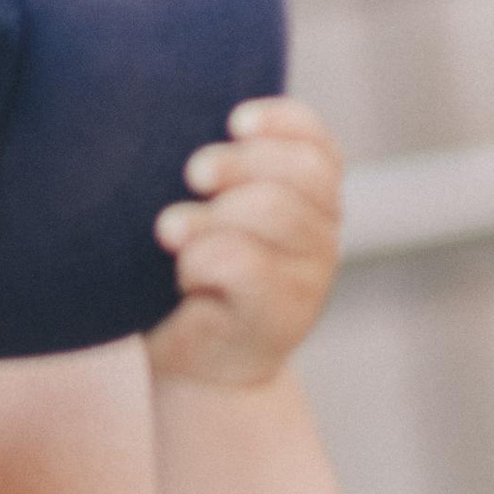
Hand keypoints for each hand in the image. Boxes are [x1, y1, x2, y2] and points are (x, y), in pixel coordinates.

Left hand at [146, 98, 344, 390]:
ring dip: (212, 214)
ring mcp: (311, 278)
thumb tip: (192, 146)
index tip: (235, 121)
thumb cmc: (192, 281)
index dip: (281, 123)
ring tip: (170, 231)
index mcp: (312, 201)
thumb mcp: (208, 217)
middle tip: (193, 173)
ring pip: (275, 209)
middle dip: (238, 163)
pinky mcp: (284, 317)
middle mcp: (323, 236)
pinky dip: (202, 259)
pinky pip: (244, 261)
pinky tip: (184, 277)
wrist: (198, 372)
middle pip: (299, 173)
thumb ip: (219, 178)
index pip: (317, 146)